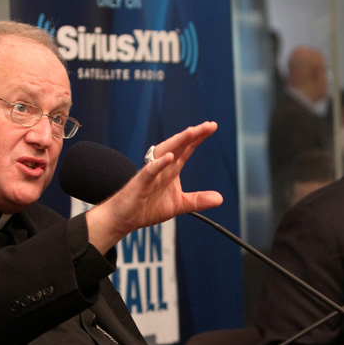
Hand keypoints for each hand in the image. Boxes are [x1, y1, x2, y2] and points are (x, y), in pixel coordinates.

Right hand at [85, 122, 222, 253]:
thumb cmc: (147, 208)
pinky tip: (170, 157)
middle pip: (178, 146)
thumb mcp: (179, 205)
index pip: (186, 149)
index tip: (212, 126)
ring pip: (165, 153)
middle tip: (209, 125)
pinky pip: (149, 171)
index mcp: (171, 170)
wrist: (124, 219)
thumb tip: (220, 198)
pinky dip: (159, 164)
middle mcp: (162, 167)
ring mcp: (151, 174)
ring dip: (178, 142)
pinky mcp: (140, 184)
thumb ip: (198, 200)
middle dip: (193, 135)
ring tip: (192, 132)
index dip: (198, 138)